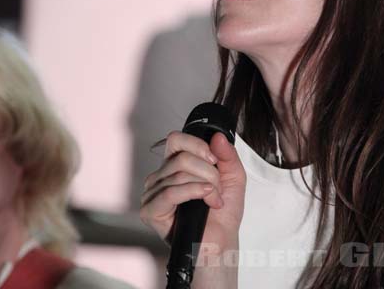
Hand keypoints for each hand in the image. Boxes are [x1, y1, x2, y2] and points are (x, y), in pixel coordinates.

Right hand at [140, 131, 245, 250]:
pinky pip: (170, 192)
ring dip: (206, 186)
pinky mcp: (150, 211)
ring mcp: (152, 194)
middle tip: (217, 189)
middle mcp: (159, 177)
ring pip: (178, 174)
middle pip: (181, 157)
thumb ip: (227, 156)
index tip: (214, 160)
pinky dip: (193, 193)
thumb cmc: (222, 216)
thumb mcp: (233, 178)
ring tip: (213, 201)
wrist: (221, 245)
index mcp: (173, 167)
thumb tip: (217, 137)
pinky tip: (206, 200)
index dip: (197, 145)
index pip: (175, 140)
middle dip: (208, 172)